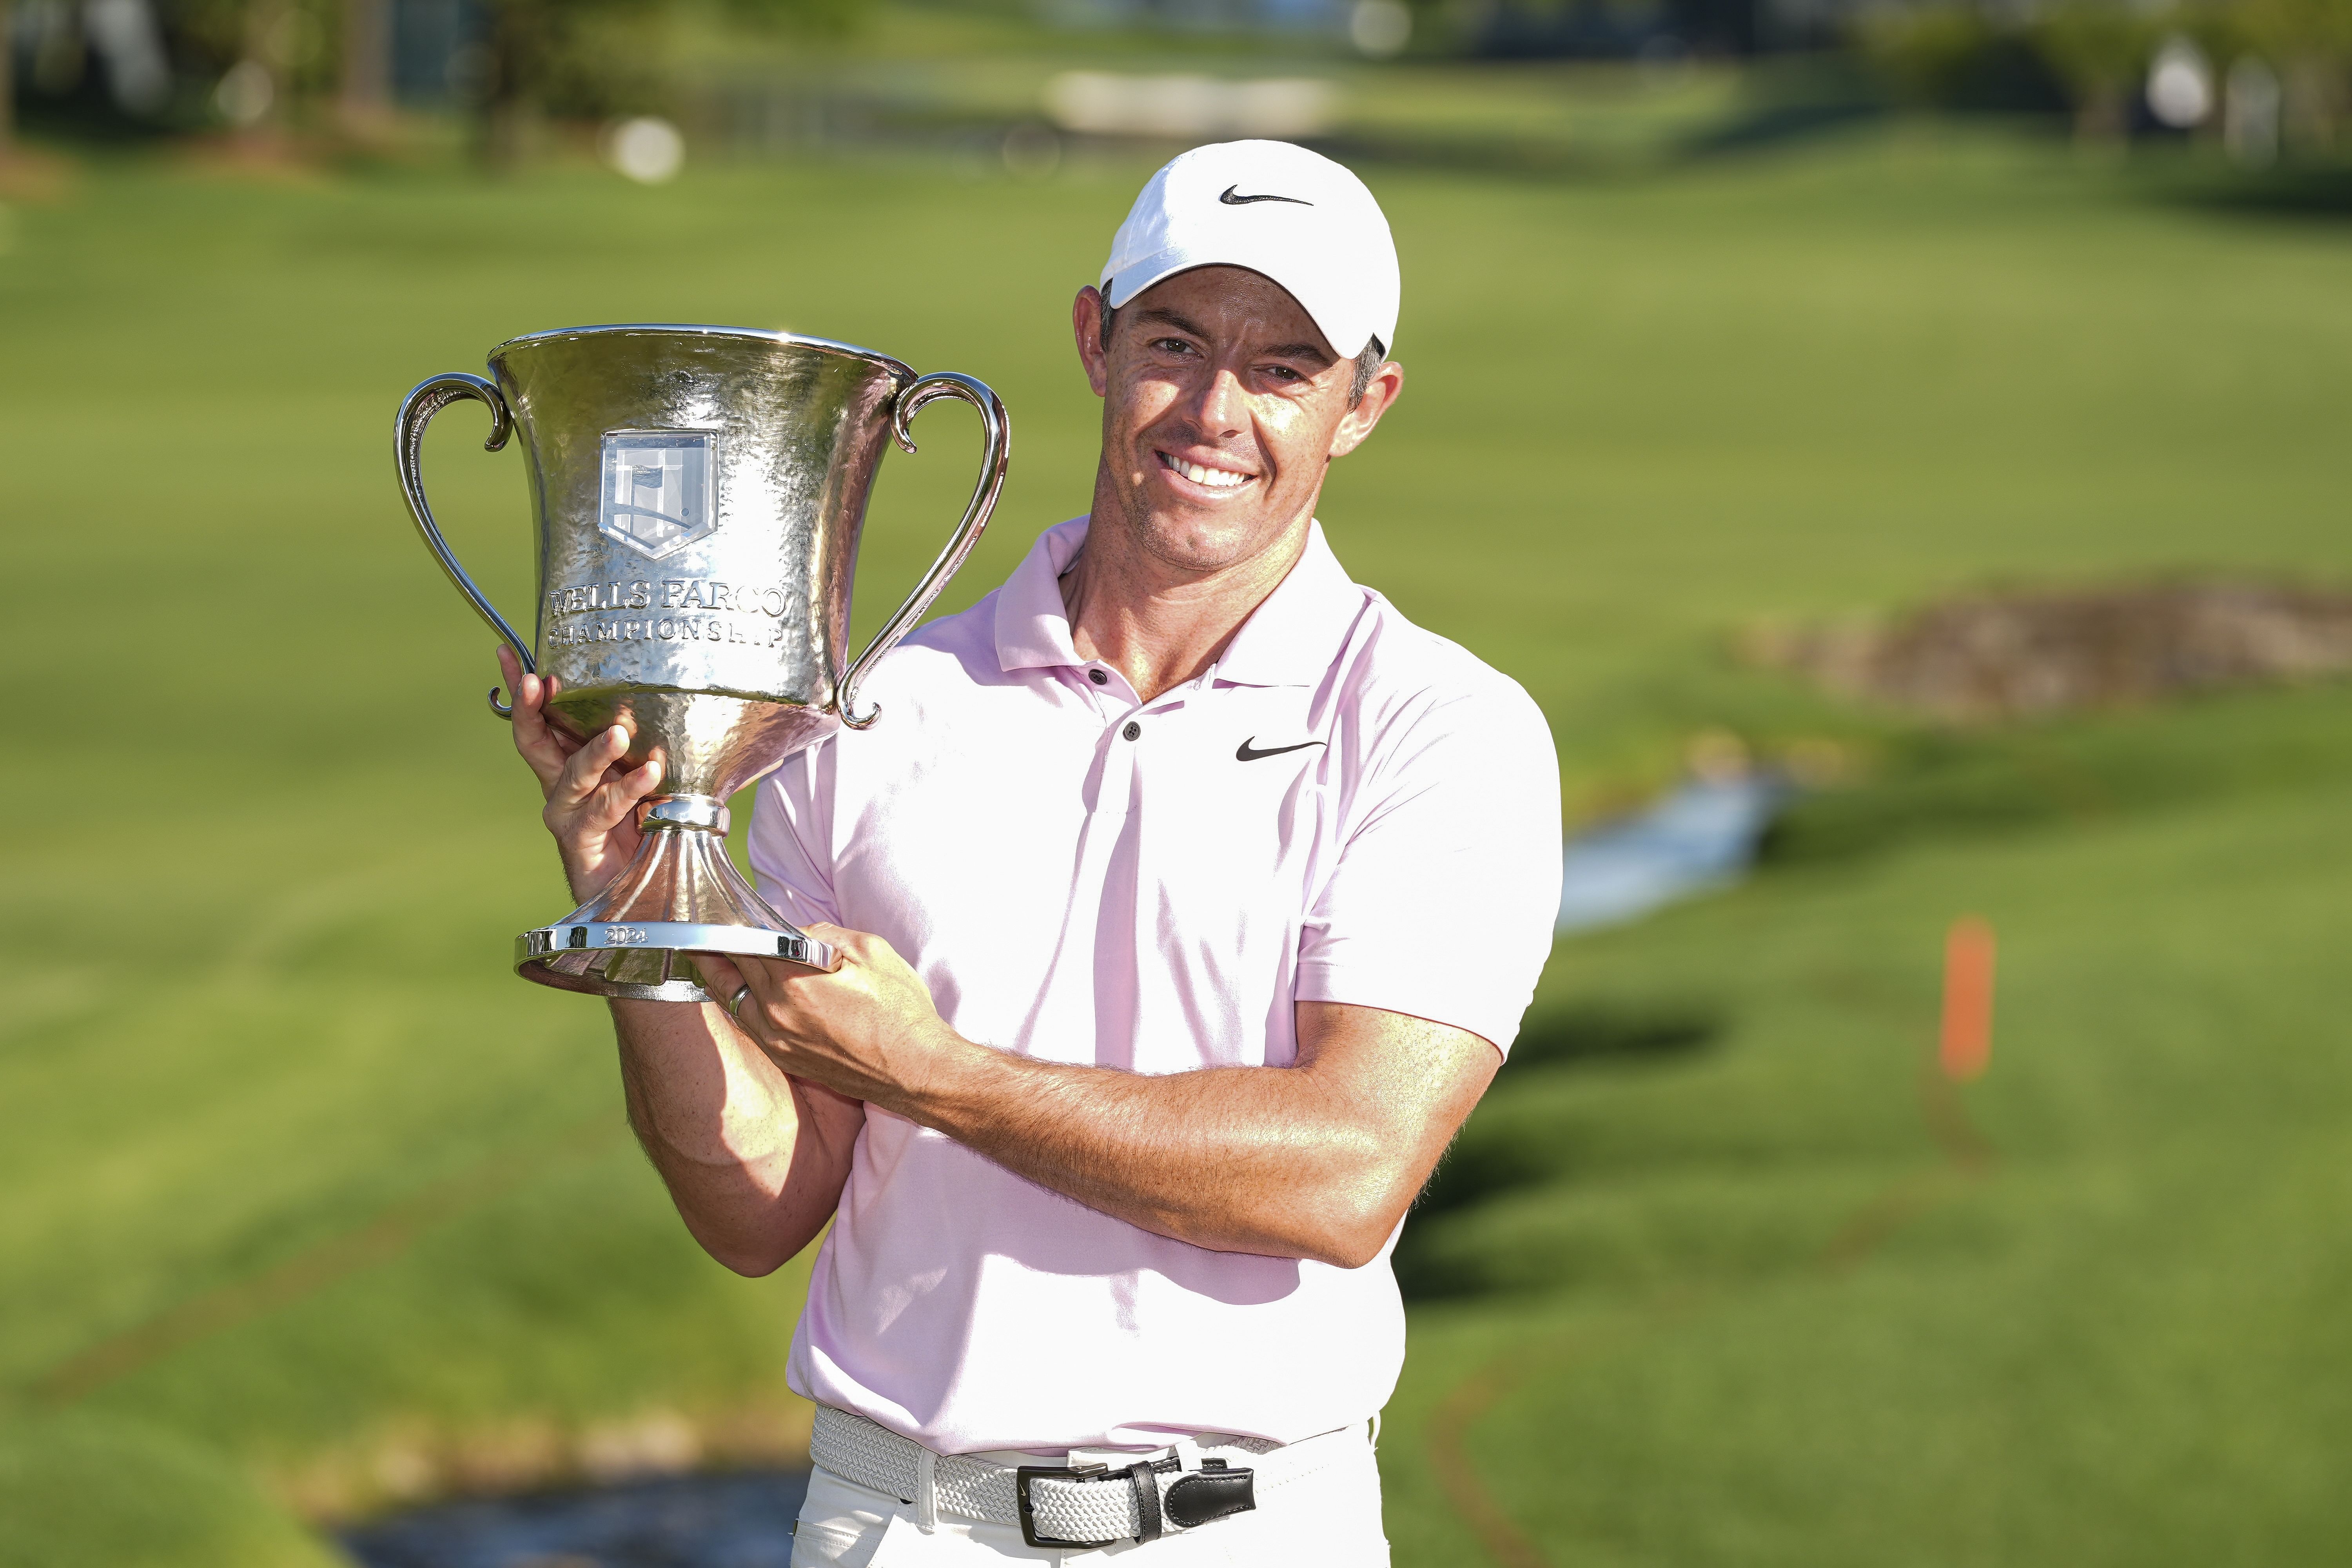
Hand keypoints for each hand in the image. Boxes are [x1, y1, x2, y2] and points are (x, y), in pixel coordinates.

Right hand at [499, 644, 664, 902]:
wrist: (637, 891)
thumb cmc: (640, 827)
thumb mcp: (643, 777)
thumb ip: (646, 749)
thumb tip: (673, 707)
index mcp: (566, 762)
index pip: (538, 720)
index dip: (522, 690)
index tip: (511, 655)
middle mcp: (559, 785)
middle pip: (534, 740)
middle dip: (532, 708)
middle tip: (539, 681)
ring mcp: (566, 813)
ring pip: (575, 774)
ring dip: (597, 751)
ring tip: (619, 733)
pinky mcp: (582, 839)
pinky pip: (606, 808)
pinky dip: (631, 788)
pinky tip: (651, 773)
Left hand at [693, 925, 966, 1111]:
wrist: (916, 1071)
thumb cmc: (901, 1012)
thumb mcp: (871, 953)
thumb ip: (825, 934)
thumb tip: (795, 930)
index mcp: (794, 983)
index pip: (747, 943)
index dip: (733, 923)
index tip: (723, 909)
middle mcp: (776, 1014)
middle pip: (732, 971)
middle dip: (719, 946)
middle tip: (706, 928)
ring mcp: (778, 1041)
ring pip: (732, 1000)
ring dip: (720, 976)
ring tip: (710, 957)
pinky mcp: (786, 1058)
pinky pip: (748, 1024)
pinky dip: (738, 1002)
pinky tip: (740, 991)